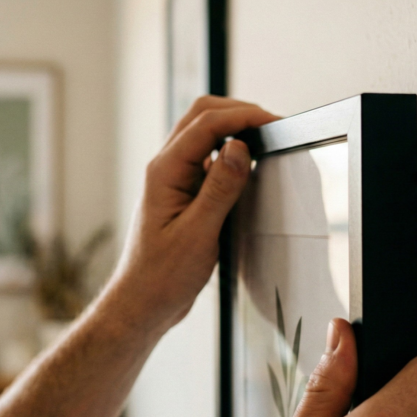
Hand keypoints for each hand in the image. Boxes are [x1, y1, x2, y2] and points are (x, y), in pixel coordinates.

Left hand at [103, 96, 277, 332]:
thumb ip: (220, 189)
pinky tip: (246, 168)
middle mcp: (166, 169)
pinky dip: (229, 154)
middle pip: (201, 117)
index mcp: (164, 171)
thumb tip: (240, 148)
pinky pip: (207, 160)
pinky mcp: (183, 194)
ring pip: (204, 136)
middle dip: (238, 113)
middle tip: (272, 126)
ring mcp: (173, 180)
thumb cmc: (162, 276)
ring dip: (233, 130)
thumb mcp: (198, 233)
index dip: (243, 116)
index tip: (274, 123)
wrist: (143, 303)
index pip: (206, 124)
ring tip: (264, 141)